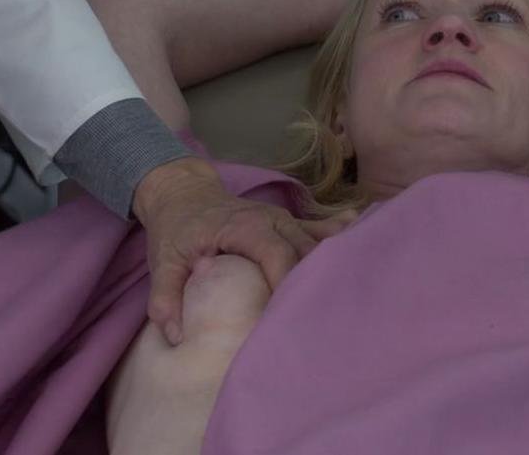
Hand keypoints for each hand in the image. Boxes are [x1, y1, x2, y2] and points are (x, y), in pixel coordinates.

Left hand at [132, 157, 360, 345]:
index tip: (291, 314)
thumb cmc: (175, 228)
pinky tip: (366, 247)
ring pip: (318, 244)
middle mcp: (272, 220)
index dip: (288, 282)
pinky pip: (321, 231)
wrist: (184, 193)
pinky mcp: (291, 225)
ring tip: (351, 296)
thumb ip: (164, 297)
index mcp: (244, 226)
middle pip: (305, 251)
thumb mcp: (162, 260)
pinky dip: (342, 239)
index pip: (277, 253)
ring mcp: (285, 221)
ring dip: (331, 268)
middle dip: (316, 282)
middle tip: (325, 317)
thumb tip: (175, 336)